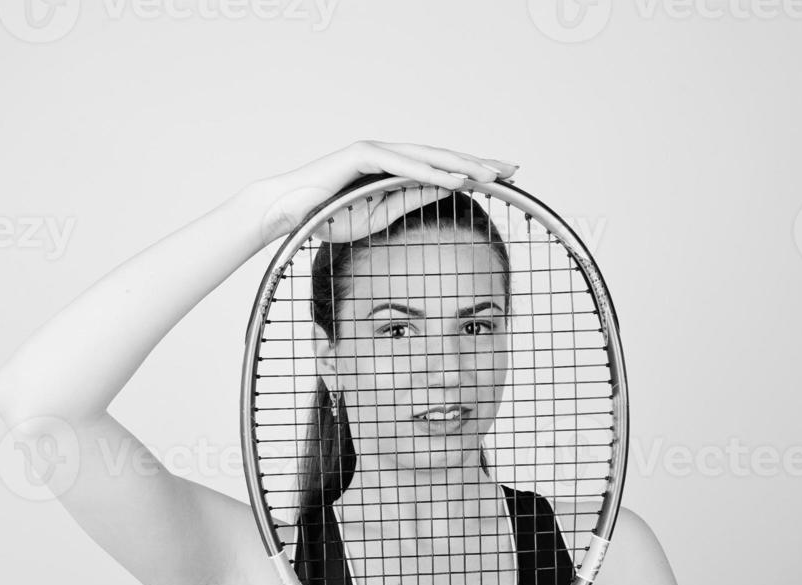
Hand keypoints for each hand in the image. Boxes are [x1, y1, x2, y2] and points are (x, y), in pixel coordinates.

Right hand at [254, 140, 519, 245]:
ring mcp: (376, 150)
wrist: (289, 213)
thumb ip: (411, 199)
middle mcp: (390, 153)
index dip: (473, 170)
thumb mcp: (381, 215)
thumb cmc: (328, 218)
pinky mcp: (363, 155)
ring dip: (463, 164)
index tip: (503, 179)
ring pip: (430, 156)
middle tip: (513, 170)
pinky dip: (432, 172)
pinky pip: (404, 165)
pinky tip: (457, 179)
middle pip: (443, 155)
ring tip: (493, 174)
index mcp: (394, 167)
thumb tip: (446, 188)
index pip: (441, 166)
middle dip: (479, 161)